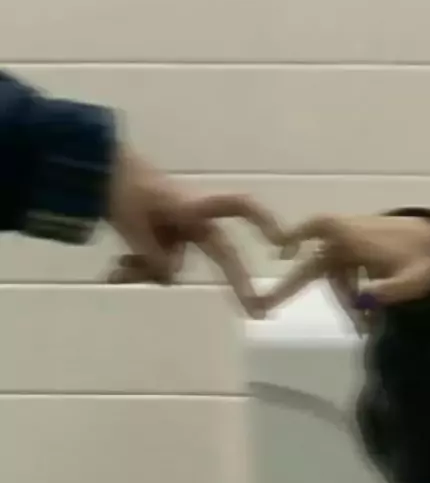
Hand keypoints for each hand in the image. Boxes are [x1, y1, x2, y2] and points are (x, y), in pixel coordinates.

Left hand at [107, 151, 284, 317]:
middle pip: (222, 252)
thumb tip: (172, 277)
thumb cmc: (119, 189)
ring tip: (114, 271)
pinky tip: (112, 272)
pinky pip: (156, 262)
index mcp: (193, 208)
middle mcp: (193, 222)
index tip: (280, 243)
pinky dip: (137, 267)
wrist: (96, 171)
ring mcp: (177, 232)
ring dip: (146, 270)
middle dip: (238, 282)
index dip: (262, 221)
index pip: (238, 208)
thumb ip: (154, 255)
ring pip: (173, 264)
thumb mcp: (133, 223)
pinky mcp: (161, 238)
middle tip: (258, 312)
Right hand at [256, 209, 429, 326]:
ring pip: (332, 277)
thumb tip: (362, 302)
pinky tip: (364, 314)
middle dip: (290, 286)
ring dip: (342, 301)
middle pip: (314, 263)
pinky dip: (349, 294)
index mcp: (355, 235)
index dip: (296, 236)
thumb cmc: (423, 261)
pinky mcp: (354, 256)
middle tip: (264, 305)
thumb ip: (388, 291)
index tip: (280, 252)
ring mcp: (349, 246)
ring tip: (362, 326)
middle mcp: (347, 237)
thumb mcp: (412, 280)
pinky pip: (342, 277)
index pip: (319, 227)